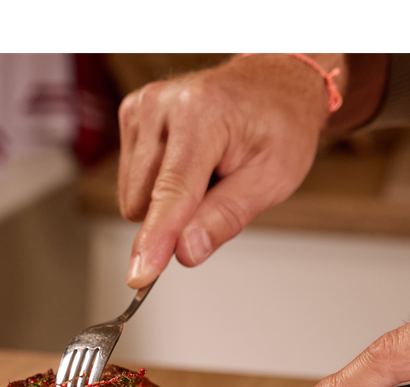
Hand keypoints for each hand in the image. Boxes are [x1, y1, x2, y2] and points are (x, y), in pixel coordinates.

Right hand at [118, 54, 386, 288]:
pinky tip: (187, 163)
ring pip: (132, 197)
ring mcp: (142, 107)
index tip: (140, 276)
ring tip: (204, 172)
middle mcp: (162, 104)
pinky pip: (130, 182)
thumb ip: (226, 217)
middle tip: (216, 189)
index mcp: (201, 114)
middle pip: (144, 202)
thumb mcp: (272, 179)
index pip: (172, 192)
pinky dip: (157, 185)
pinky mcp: (131, 115)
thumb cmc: (279, 127)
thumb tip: (186, 251)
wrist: (273, 86)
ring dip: (166, 201)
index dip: (156, 240)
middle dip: (176, 216)